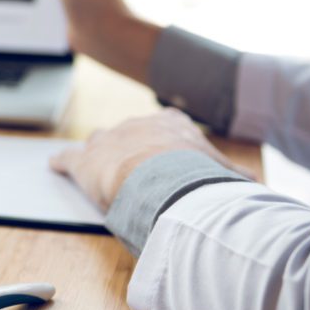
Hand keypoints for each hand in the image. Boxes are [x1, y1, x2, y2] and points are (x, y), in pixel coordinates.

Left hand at [50, 109, 253, 210]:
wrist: (160, 176)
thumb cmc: (195, 174)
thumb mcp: (220, 172)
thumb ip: (233, 176)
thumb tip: (254, 184)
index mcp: (171, 124)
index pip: (166, 126)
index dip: (164, 141)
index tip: (167, 151)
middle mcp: (136, 126)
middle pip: (129, 134)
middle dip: (130, 148)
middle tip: (132, 166)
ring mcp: (107, 140)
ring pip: (99, 143)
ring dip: (98, 155)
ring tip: (97, 166)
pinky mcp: (83, 160)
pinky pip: (68, 159)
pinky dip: (62, 163)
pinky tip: (56, 165)